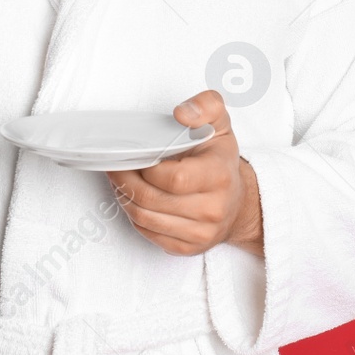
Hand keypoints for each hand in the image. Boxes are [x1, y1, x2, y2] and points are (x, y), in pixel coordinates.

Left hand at [105, 90, 264, 257]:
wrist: (238, 202)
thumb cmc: (221, 161)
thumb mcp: (220, 124)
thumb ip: (206, 106)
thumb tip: (182, 114)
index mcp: (219, 175)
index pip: (172, 178)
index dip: (146, 167)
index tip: (136, 155)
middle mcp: (212, 209)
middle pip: (151, 199)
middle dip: (125, 180)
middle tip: (115, 165)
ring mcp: (201, 233)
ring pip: (144, 218)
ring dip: (124, 197)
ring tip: (121, 180)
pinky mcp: (188, 248)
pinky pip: (148, 233)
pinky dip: (134, 215)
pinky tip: (134, 199)